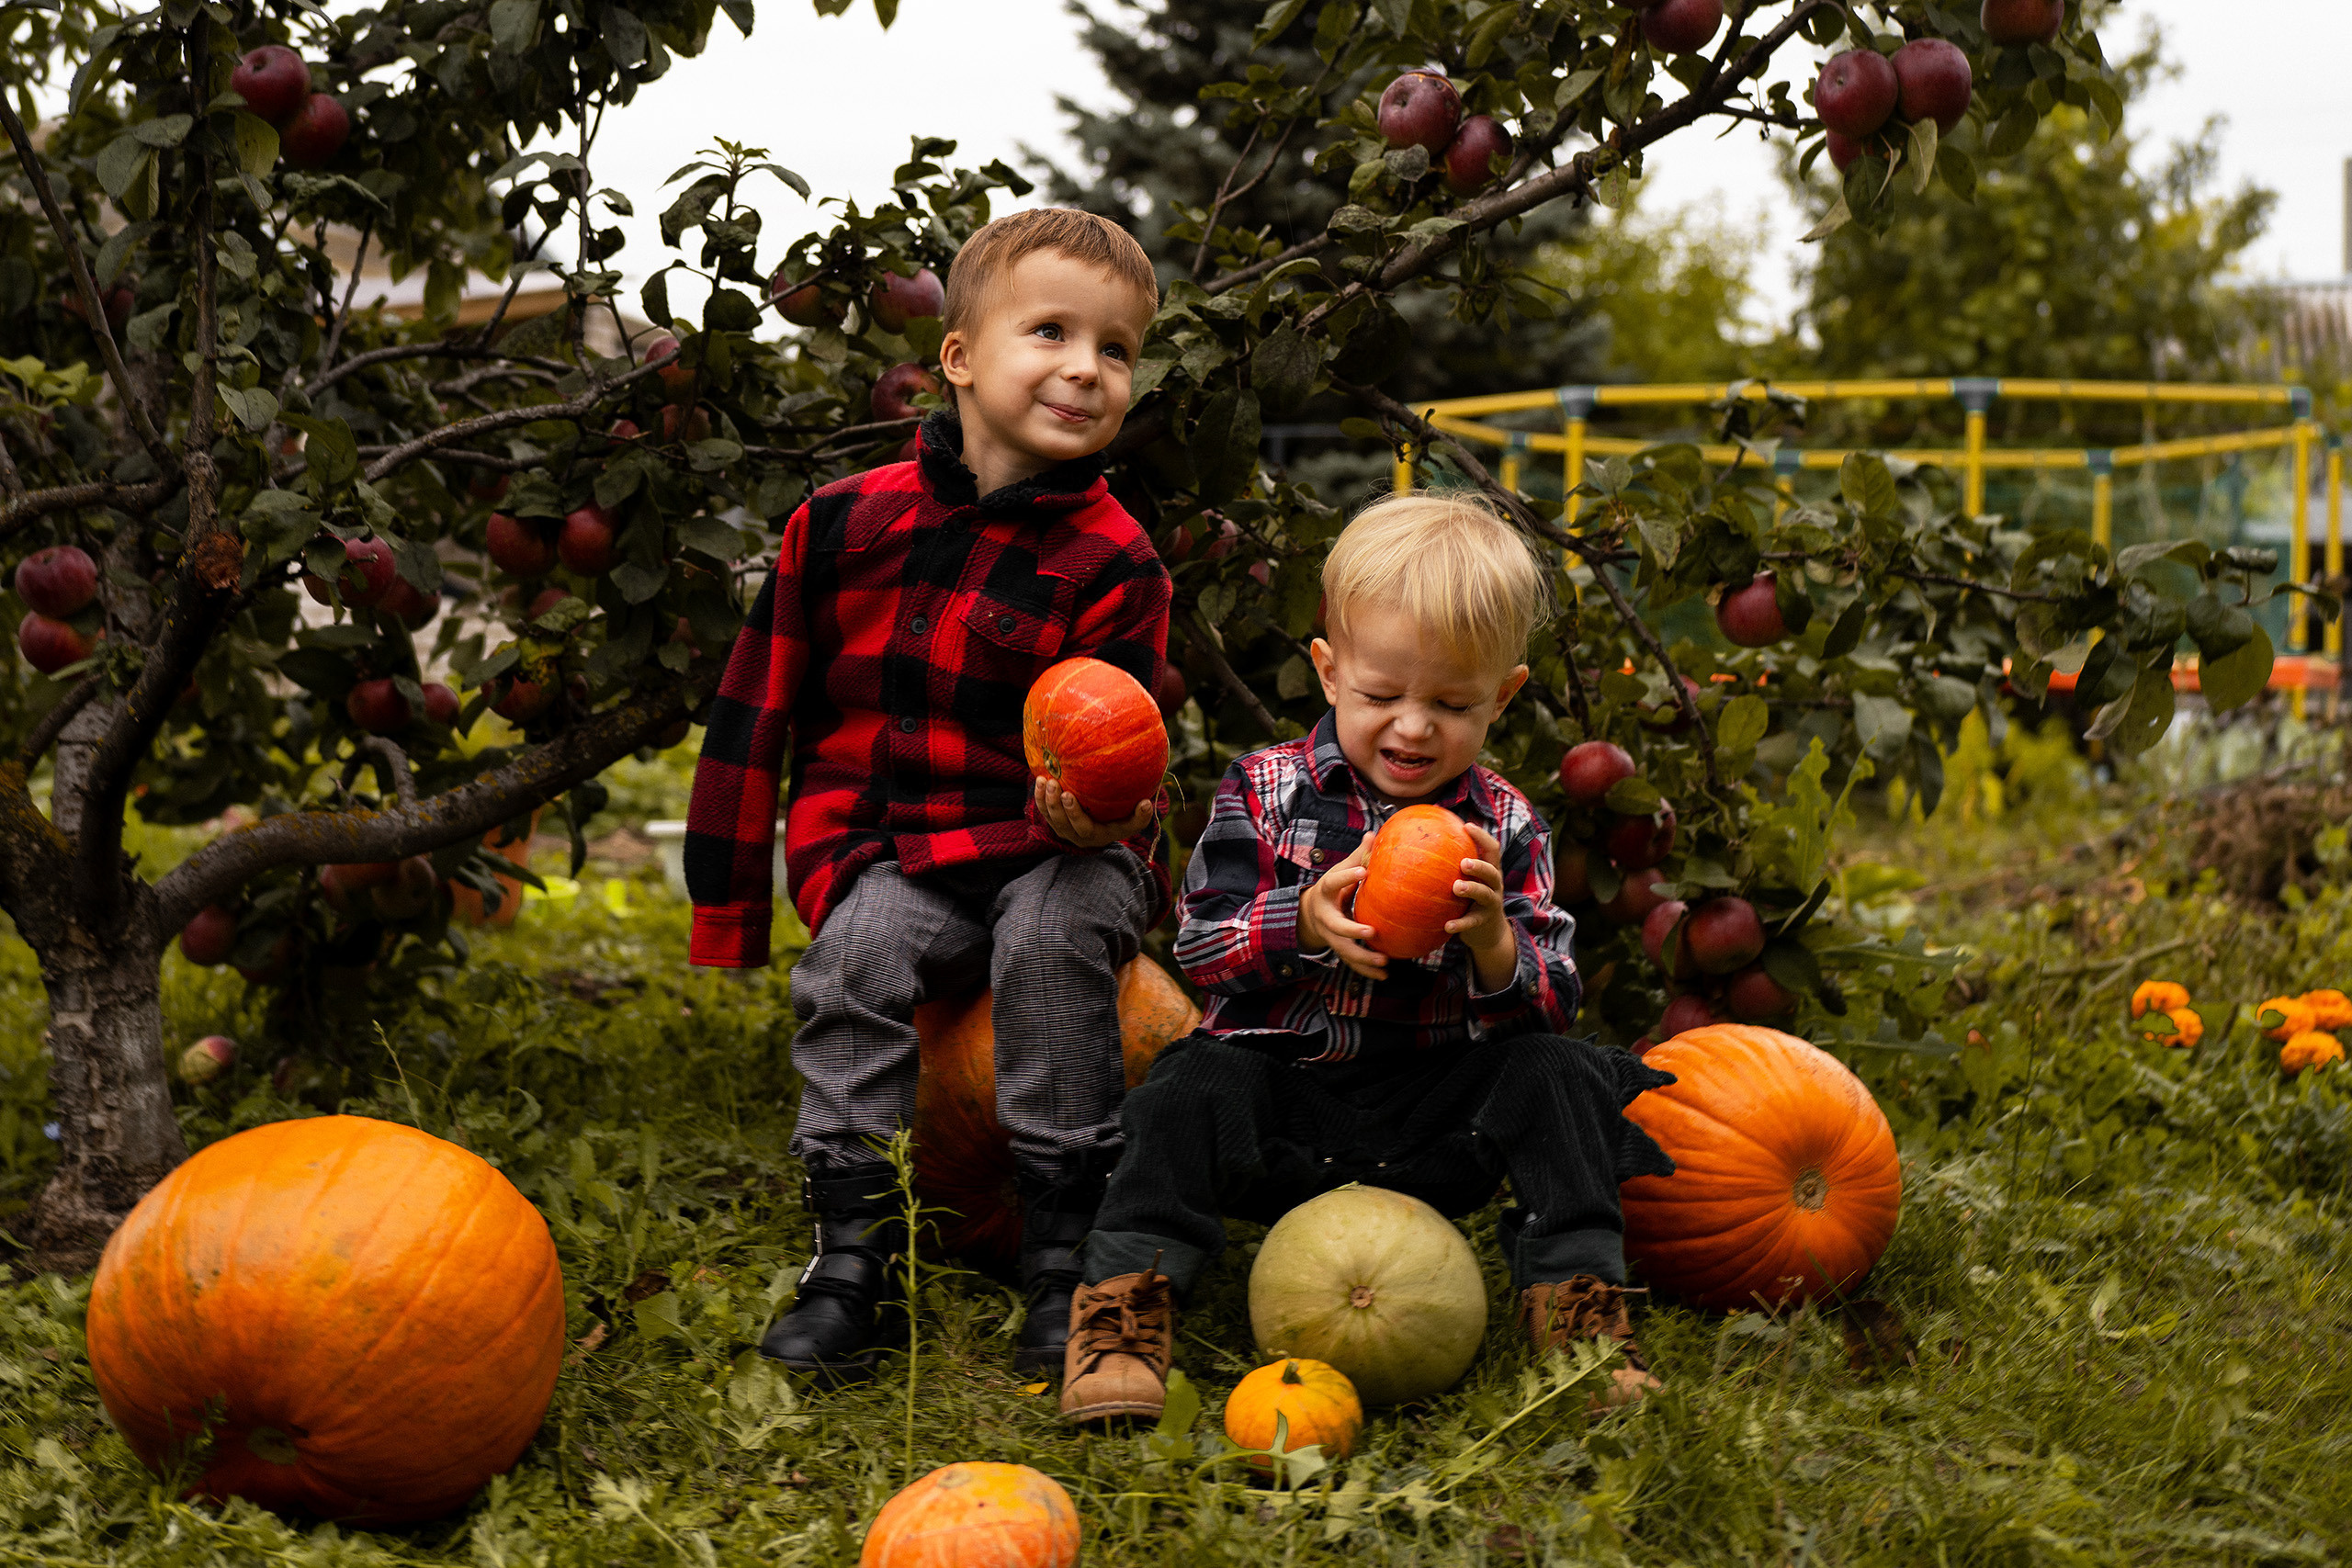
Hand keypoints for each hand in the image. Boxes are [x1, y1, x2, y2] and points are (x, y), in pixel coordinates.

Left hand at [1036, 776, 1153, 848]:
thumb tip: (1147, 803)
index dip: (1074, 813)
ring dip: (1046, 800)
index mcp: (1097, 836)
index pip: (1084, 828)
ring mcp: (1066, 830)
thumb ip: (1140, 815)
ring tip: (1045, 780)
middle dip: (1057, 805)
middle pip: (1063, 824)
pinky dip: (1040, 797)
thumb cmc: (1124, 818)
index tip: (1069, 795)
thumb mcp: (1133, 820)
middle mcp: (1079, 836)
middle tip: (1055, 784)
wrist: (1106, 823)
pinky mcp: (1056, 822)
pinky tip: (1040, 779)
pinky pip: (1044, 811)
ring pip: (1051, 818)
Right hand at [1297, 836, 1387, 980]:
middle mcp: (1325, 917)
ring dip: (1363, 958)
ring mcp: (1330, 936)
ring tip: (1384, 962)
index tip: (1364, 872)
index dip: (1346, 877)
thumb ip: (1357, 857)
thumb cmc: (1333, 888)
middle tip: (1371, 931)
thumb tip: (1374, 834)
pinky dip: (1367, 971)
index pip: (1333, 882)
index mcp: (1325, 892)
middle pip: (1336, 925)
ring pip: (1344, 950)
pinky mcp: (1338, 949)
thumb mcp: (1339, 871)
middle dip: (1352, 930)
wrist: (1309, 913)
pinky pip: (1351, 963)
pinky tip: (1385, 975)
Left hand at [1444, 823, 1517, 991]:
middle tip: (1464, 862)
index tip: (1467, 826)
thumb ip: (1453, 866)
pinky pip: (1472, 922)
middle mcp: (1494, 885)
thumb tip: (1420, 845)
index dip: (1482, 837)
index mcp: (1490, 871)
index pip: (1492, 850)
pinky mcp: (1483, 922)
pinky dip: (1460, 923)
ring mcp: (1491, 904)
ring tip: (1456, 887)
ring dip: (1472, 889)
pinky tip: (1447, 925)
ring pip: (1485, 894)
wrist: (1489, 933)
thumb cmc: (1471, 899)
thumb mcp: (1468, 880)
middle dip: (1479, 866)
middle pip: (1492, 872)